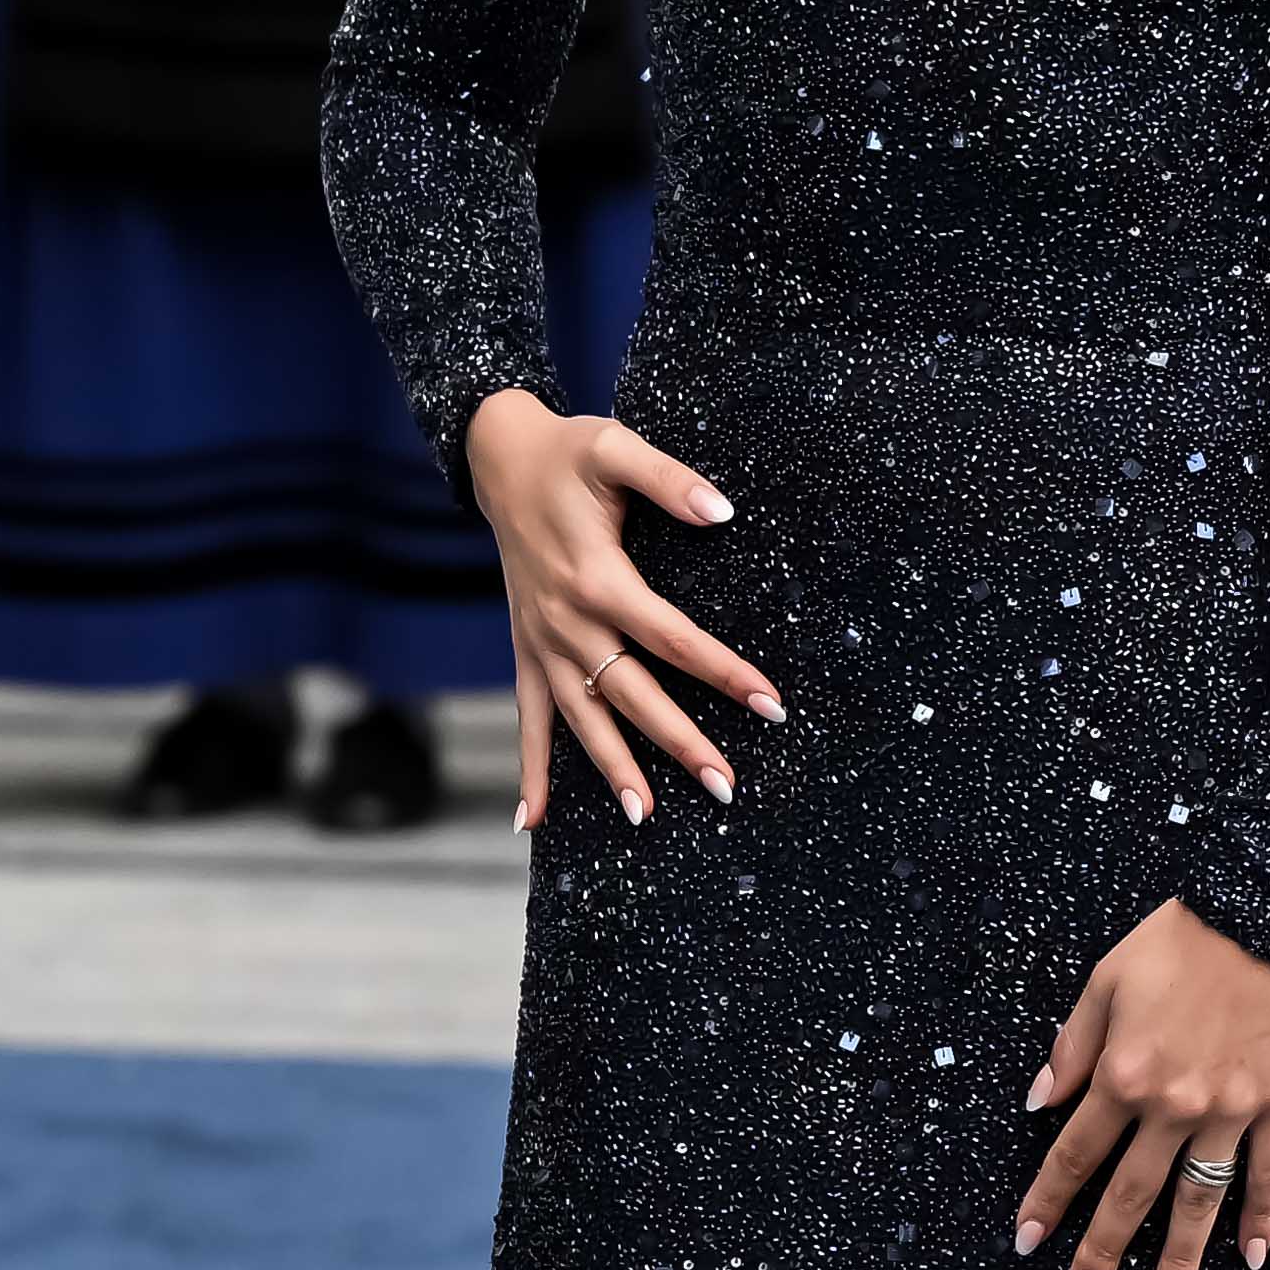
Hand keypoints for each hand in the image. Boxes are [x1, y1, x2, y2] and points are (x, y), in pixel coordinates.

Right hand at [457, 390, 778, 828]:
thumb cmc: (567, 452)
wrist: (498, 458)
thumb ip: (670, 479)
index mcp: (596, 577)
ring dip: (613, 770)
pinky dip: (531, 771)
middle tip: (726, 785)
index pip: (673, 638)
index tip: (770, 704)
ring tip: (645, 817)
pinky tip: (534, 823)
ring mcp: (541, 642)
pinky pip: (527, 720)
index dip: (724, 672)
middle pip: (632, 694)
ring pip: (582, 719)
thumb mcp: (615, 447)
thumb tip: (724, 511)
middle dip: (679, 743)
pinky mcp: (525, 650)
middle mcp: (566, 622)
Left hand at [1013, 899, 1269, 1269]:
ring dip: (1178, 1259)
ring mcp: (1231, 1110)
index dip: (1047, 1201)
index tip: (1027, 1241)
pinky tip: (1250, 1259)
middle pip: (1130, 1194)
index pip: (1074, 1154)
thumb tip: (1037, 1103)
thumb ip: (1071, 1048)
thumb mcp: (1105, 980)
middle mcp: (1173, 1104)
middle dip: (1101, 1252)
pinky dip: (1261, 1218)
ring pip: (1199, 1199)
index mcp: (1124, 1074)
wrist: (1266, 911)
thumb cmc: (1180, 940)